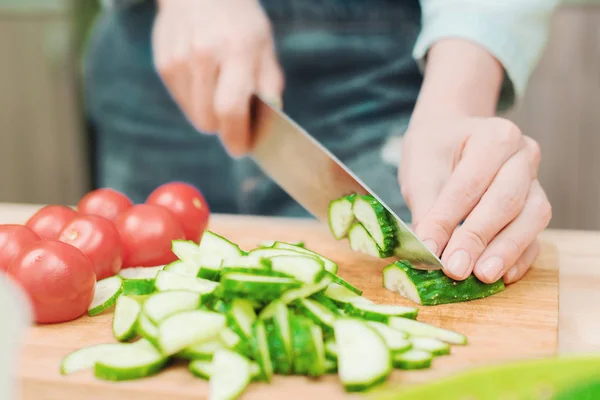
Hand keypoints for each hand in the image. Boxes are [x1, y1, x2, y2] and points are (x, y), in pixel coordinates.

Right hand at [152, 0, 283, 156]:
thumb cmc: (240, 23)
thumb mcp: (264, 47)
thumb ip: (269, 86)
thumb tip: (267, 125)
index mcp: (237, 51)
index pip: (231, 109)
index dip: (236, 136)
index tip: (241, 148)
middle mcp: (204, 55)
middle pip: (208, 119)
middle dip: (223, 127)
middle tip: (234, 118)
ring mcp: (179, 59)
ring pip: (193, 114)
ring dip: (208, 113)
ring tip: (218, 89)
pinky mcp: (163, 63)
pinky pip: (181, 100)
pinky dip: (195, 99)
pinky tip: (202, 76)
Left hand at [399, 116, 551, 283]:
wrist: (450, 137)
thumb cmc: (435, 151)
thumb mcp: (421, 172)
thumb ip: (426, 210)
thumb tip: (428, 250)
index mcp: (495, 136)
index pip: (470, 184)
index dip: (448, 219)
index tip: (430, 248)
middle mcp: (523, 155)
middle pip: (506, 201)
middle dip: (478, 238)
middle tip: (455, 268)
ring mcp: (535, 181)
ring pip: (530, 218)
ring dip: (505, 250)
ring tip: (482, 275)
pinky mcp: (535, 207)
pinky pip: (536, 234)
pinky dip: (521, 257)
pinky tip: (503, 275)